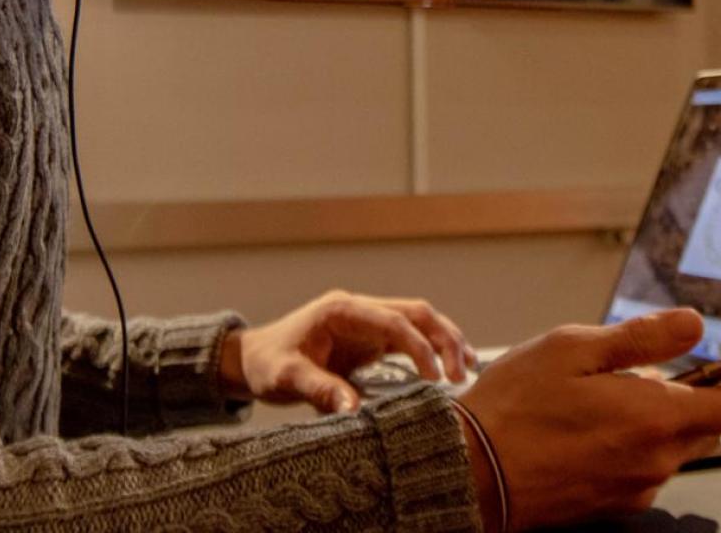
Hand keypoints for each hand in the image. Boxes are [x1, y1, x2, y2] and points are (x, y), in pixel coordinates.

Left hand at [218, 289, 474, 413]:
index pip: (393, 321)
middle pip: (415, 313)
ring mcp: (367, 323)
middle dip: (444, 339)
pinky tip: (449, 370)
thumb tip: (354, 411)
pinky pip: (410, 339)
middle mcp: (359, 310)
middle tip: (461, 375)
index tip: (435, 378)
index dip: (419, 347)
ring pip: (418, 322)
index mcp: (341, 310)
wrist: (253, 358)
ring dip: (445, 341)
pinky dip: (432, 351)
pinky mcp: (370, 340)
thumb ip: (319, 390)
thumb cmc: (267, 363)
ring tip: (468, 370)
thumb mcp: (287, 377)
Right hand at [456, 309, 720, 529]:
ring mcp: (635, 488)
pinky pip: (643, 469)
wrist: (471, 471)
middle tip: (652, 370)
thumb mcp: (573, 348)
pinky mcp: (613, 506)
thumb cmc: (515, 408)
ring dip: (658, 422)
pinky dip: (633, 445)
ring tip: (603, 398)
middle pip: (707, 429)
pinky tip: (589, 428)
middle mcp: (656, 461)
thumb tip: (693, 325)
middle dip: (695, 397)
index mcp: (656, 418)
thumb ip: (642, 338)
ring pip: (672, 449)